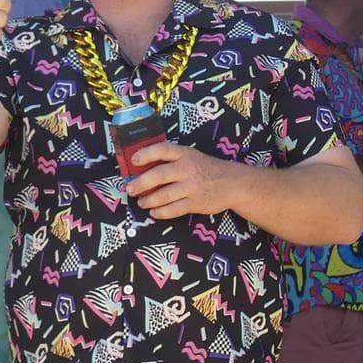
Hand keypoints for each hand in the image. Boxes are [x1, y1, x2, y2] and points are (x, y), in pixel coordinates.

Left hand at [125, 142, 242, 218]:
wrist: (233, 183)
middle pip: (159, 175)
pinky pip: (173, 209)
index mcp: (185, 154)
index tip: (133, 160)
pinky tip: (154, 212)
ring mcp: (192, 187)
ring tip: (141, 202)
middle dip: (141, 183)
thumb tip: (141, 169)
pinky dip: (160, 212)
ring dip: (148, 200)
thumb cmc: (205, 168)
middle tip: (129, 189)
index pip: (163, 150)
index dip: (146, 153)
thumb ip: (170, 161)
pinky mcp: (196, 203)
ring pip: (164, 195)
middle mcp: (188, 169)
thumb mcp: (190, 157)